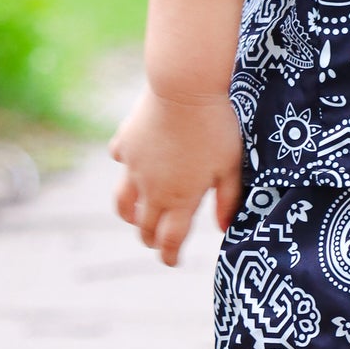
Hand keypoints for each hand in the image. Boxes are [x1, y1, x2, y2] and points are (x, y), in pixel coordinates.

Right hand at [107, 83, 243, 266]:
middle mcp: (152, 189)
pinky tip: (131, 164)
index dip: (170, 256)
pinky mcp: (125, 142)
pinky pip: (119, 161)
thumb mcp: (230, 165)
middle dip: (151, 240)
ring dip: (129, 215)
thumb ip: (228, 199)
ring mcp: (134, 166)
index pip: (170, 241)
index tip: (172, 261)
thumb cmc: (214, 126)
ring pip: (123, 203)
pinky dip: (124, 167)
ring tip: (135, 216)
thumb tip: (223, 229)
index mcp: (180, 199)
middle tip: (158, 241)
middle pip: (144, 227)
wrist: (183, 87)